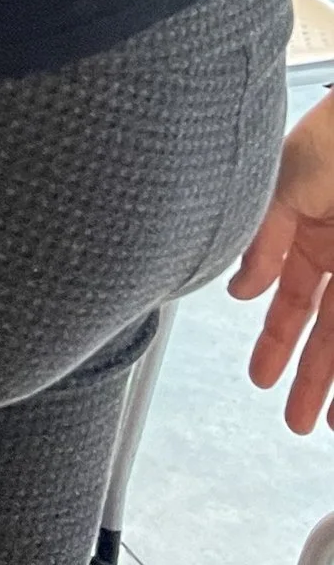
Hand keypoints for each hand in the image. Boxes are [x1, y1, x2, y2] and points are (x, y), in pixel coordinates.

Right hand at [228, 89, 333, 429]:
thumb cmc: (332, 137)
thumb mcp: (282, 185)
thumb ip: (263, 239)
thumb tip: (241, 291)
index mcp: (308, 229)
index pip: (291, 297)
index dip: (276, 340)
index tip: (260, 379)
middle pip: (327, 330)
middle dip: (311, 378)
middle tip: (297, 423)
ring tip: (332, 427)